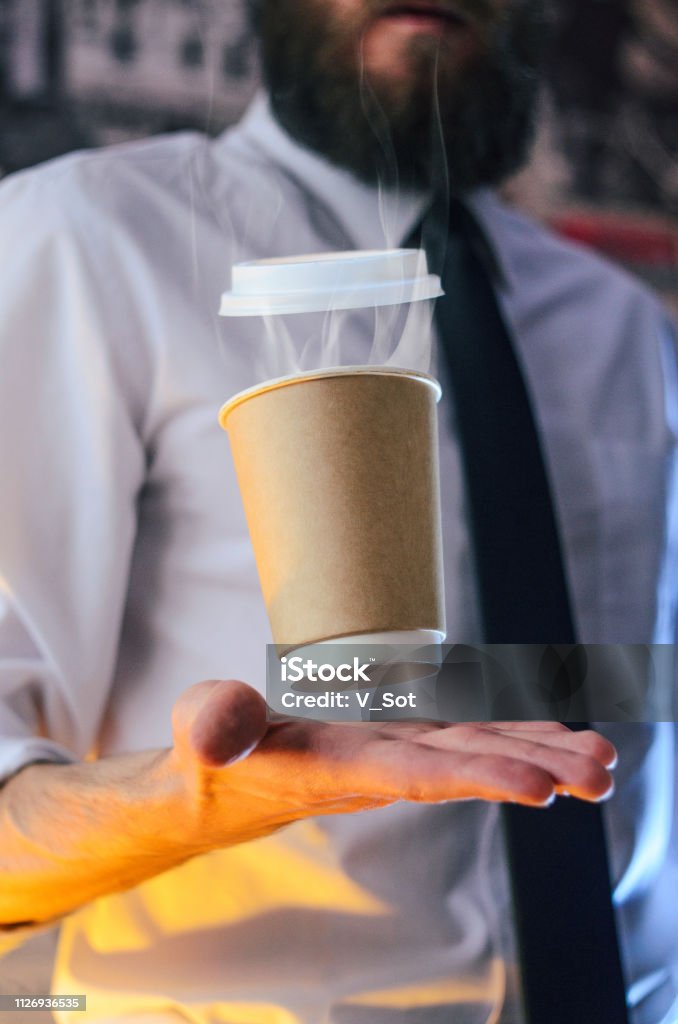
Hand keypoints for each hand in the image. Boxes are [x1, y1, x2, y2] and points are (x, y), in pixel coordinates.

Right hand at [167, 679, 616, 853]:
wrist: (217, 787)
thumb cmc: (208, 759)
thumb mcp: (200, 732)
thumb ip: (212, 725)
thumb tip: (219, 731)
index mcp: (336, 767)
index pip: (416, 774)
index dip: (480, 777)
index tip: (542, 789)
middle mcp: (377, 768)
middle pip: (466, 766)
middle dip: (534, 766)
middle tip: (601, 770)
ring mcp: (391, 755)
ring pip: (474, 752)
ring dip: (538, 755)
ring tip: (600, 763)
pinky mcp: (394, 742)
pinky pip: (460, 739)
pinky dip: (509, 738)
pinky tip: (551, 739)